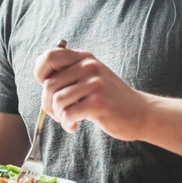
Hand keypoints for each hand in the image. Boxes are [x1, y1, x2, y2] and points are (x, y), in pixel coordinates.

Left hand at [33, 46, 150, 138]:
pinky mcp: (98, 102)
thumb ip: (70, 72)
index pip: (49, 56)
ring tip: (68, 120)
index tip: (48, 89)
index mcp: (84, 57)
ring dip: (58, 115)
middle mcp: (89, 66)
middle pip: (49, 84)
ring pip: (56, 100)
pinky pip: (68, 114)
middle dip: (47, 104)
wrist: (141, 112)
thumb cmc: (110, 98)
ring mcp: (95, 83)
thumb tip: (41, 73)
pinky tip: (74, 126)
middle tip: (58, 113)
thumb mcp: (91, 76)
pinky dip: (66, 124)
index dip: (40, 73)